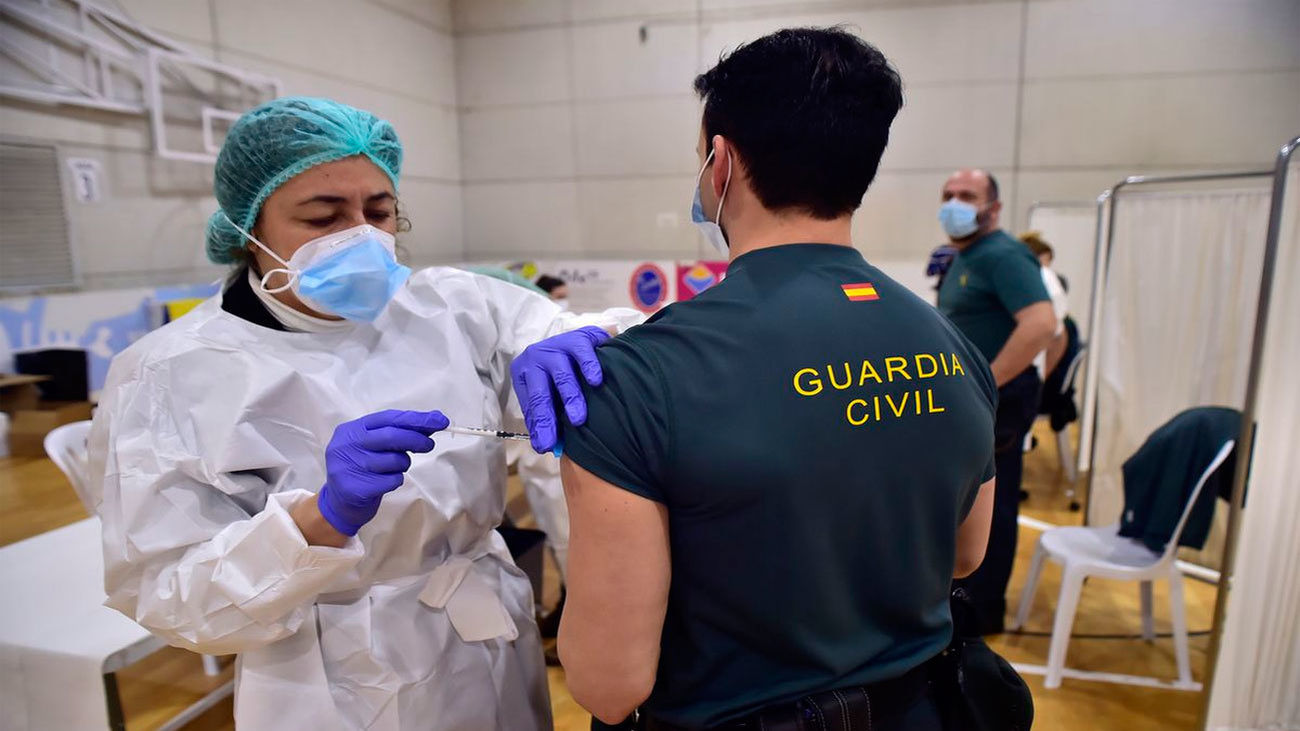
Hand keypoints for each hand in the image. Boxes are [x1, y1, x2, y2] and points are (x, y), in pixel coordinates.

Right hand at [316, 410, 448, 535]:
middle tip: (428, 445)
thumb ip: (395, 433)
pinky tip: (385, 482)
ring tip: (394, 468)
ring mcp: (350, 467)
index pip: (388, 418)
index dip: (415, 418)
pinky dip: (396, 480)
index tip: (439, 420)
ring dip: (403, 464)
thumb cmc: (361, 469)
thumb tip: (431, 422)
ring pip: (394, 460)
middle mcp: (347, 445)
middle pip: (391, 436)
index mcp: (351, 430)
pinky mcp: (357, 488)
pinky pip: (392, 480)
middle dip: (416, 439)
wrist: (339, 504)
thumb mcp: (372, 446)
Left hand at [511, 326, 610, 453]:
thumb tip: (547, 447)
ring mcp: (556, 345)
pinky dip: (588, 366)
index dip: (538, 426)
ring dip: (570, 396)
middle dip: (547, 416)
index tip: (544, 445)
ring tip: (578, 418)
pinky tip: (595, 381)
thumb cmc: (563, 375)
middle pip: (540, 390)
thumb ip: (549, 418)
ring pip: (560, 372)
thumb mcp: (552, 395)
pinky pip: (581, 352)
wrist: (582, 342)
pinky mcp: (577, 337)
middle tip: (553, 438)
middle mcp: (535, 357)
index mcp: (524, 373)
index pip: (530, 404)